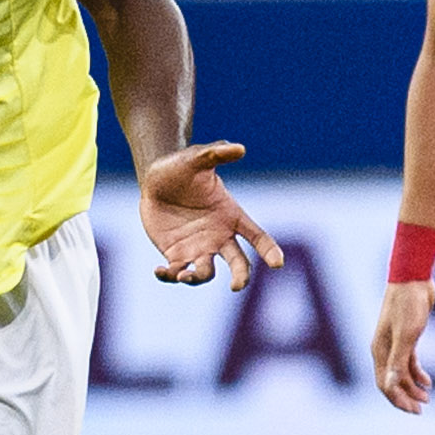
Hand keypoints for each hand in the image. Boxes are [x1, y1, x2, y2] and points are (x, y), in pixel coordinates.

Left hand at [137, 140, 277, 288]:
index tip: (278, 263)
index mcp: (232, 216)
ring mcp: (199, 249)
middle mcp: (219, 237)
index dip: (269, 250)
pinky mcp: (177, 256)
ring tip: (185, 275)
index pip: (257, 236)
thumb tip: (239, 148)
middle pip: (238, 263)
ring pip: (206, 274)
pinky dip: (170, 277)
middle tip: (237, 286)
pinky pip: (176, 273)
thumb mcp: (197, 159)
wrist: (156, 180)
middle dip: (241, 276)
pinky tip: (160, 271)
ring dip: (198, 278)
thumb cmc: (181, 168)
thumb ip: (217, 154)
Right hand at [371, 278, 434, 414]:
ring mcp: (394, 342)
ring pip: (401, 373)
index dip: (398, 400)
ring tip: (427, 398)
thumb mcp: (407, 335)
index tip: (415, 410)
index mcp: (380, 350)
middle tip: (421, 410)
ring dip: (412, 387)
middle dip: (405, 398)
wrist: (414, 278)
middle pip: (391, 381)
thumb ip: (399, 361)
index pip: (384, 384)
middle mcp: (384, 349)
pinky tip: (428, 381)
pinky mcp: (406, 336)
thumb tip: (390, 384)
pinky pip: (408, 361)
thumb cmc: (409, 305)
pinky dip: (417, 373)